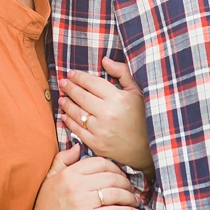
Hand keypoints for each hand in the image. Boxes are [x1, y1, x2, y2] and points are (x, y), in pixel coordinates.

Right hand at [27, 145, 139, 209]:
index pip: (100, 163)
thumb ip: (62, 160)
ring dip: (130, 197)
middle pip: (111, 177)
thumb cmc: (45, 208)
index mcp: (69, 173)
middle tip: (132, 189)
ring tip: (135, 201)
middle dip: (126, 182)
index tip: (122, 176)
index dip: (116, 168)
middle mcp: (76, 185)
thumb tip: (78, 146)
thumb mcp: (49, 179)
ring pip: (115, 193)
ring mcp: (82, 202)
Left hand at [59, 58, 152, 174]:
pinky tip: (64, 116)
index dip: (79, 77)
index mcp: (117, 98)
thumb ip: (122, 73)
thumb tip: (105, 60)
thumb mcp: (137, 92)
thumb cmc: (143, 117)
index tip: (71, 74)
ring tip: (62, 98)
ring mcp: (100, 130)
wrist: (147, 149)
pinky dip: (68, 121)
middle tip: (62, 83)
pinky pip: (77, 130)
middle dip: (69, 88)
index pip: (91, 83)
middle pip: (80, 96)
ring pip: (76, 113)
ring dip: (66, 104)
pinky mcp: (96, 144)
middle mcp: (106, 113)